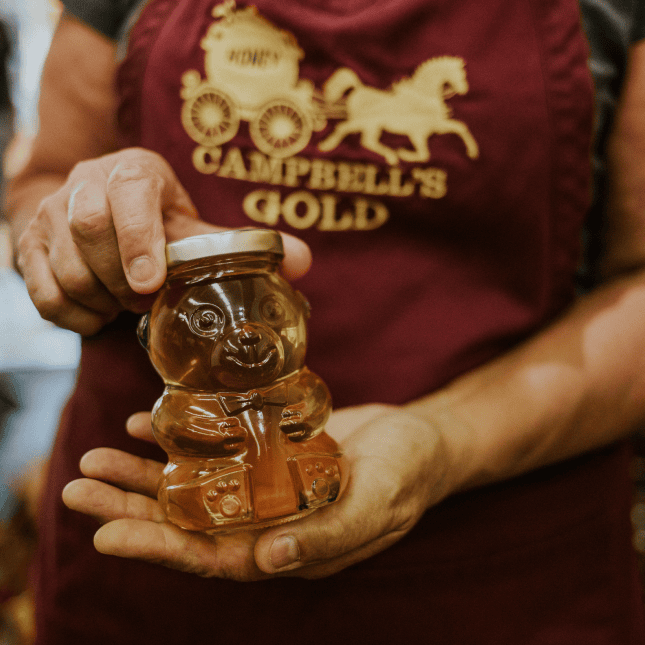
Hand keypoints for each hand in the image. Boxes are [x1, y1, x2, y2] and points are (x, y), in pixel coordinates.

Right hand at [16, 147, 310, 335]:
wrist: (105, 218)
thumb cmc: (159, 226)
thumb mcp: (196, 230)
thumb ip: (242, 246)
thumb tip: (302, 261)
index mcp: (135, 171)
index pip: (130, 191)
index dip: (139, 238)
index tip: (152, 285)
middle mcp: (86, 181)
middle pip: (88, 228)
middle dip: (121, 278)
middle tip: (147, 302)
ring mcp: (50, 212)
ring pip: (64, 264)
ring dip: (101, 299)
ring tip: (126, 304)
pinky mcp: (27, 243)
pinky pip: (42, 290)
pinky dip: (73, 314)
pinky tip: (98, 314)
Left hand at [62, 404, 453, 579]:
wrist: (422, 439)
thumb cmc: (409, 474)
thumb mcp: (376, 504)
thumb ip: (327, 535)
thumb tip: (267, 558)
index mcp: (290, 547)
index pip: (214, 557)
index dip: (160, 548)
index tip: (107, 534)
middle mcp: (267, 521)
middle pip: (188, 522)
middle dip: (132, 509)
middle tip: (78, 487)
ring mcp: (264, 485)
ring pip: (193, 486)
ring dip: (144, 475)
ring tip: (97, 459)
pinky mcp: (267, 452)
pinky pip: (214, 448)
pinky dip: (179, 439)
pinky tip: (146, 424)